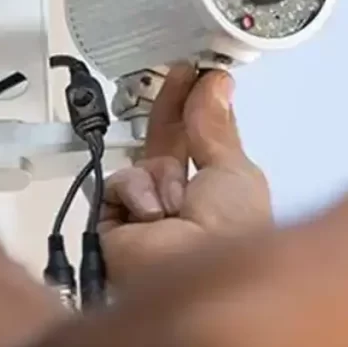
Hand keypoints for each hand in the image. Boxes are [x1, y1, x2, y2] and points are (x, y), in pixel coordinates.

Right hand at [99, 66, 271, 284]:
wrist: (198, 273)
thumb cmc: (233, 234)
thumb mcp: (234, 168)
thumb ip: (216, 125)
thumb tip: (216, 86)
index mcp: (215, 193)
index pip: (198, 138)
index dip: (196, 105)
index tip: (199, 73)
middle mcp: (180, 203)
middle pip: (166, 145)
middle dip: (174, 111)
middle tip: (180, 74)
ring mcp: (146, 215)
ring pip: (141, 163)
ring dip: (162, 177)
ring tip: (177, 205)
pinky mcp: (114, 227)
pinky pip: (117, 183)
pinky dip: (137, 193)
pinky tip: (153, 216)